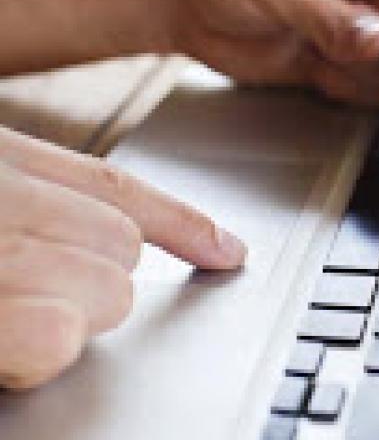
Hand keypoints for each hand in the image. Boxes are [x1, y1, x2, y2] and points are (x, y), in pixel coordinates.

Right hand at [0, 127, 244, 388]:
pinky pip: (60, 334)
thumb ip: (39, 209)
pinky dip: (40, 350)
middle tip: (32, 302)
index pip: (114, 185)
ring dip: (68, 320)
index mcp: (1, 159)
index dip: (180, 221)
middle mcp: (2, 192)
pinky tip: (3, 347)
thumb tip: (112, 241)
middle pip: (126, 242)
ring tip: (6, 320)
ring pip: (112, 290)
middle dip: (97, 283)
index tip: (226, 247)